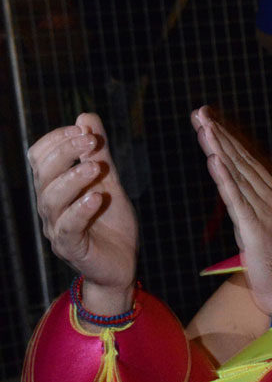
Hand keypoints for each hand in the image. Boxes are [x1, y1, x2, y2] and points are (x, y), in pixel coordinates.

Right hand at [28, 113, 138, 312]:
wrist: (121, 264)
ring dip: (73, 178)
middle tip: (91, 141)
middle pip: (42, 172)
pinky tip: (97, 198)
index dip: (57, 138)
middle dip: (65, 151)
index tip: (83, 129)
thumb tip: (86, 117)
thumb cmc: (110, 223)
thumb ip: (99, 154)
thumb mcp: (109, 182)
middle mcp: (49, 206)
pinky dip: (80, 209)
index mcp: (54, 187)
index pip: (39, 155)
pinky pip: (67, 227)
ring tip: (94, 167)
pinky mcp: (70, 248)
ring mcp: (56, 227)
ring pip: (51, 198)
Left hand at [191, 107, 271, 344]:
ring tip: (203, 125)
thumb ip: (250, 213)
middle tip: (200, 112)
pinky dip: (224, 177)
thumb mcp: (264, 235)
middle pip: (241, 160)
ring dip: (219, 147)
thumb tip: (236, 200)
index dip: (228, 141)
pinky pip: (236, 198)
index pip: (248, 163)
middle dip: (219, 135)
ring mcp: (266, 212)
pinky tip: (213, 158)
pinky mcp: (256, 228)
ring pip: (238, 173)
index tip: (210, 123)